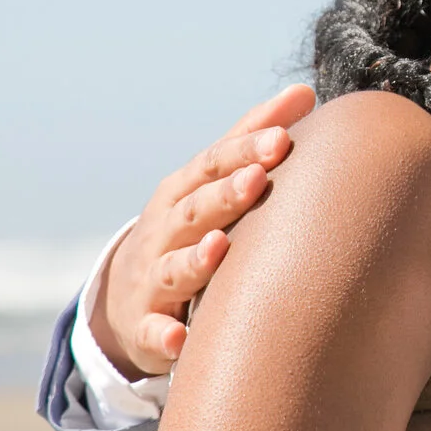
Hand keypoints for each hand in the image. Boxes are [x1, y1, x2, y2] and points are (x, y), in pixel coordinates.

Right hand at [92, 83, 316, 378]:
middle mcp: (166, 230)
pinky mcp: (145, 325)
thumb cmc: (188, 226)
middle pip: (195, 210)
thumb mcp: (210, 181)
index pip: (214, 164)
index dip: (246, 151)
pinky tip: (179, 340)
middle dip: (225, 195)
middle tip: (258, 178)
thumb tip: (305, 90)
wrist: (125, 296)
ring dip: (195, 260)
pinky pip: (152, 333)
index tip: (282, 139)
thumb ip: (254, 137)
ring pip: (173, 269)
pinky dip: (162, 336)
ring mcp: (152, 278)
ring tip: (220, 248)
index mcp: (185, 191)